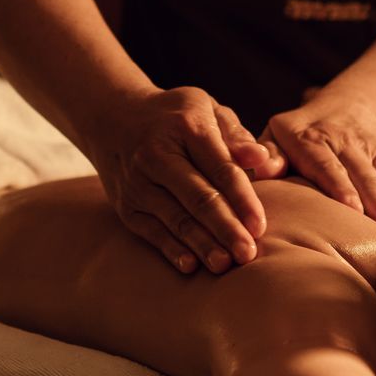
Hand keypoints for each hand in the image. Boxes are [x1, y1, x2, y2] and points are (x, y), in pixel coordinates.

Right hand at [88, 87, 279, 273]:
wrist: (111, 118)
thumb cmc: (175, 117)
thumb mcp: (207, 109)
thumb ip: (237, 136)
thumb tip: (264, 160)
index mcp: (186, 128)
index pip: (220, 168)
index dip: (242, 199)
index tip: (260, 226)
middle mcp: (157, 155)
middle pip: (198, 198)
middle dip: (225, 228)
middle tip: (247, 253)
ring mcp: (138, 182)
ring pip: (176, 219)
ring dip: (202, 244)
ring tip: (225, 265)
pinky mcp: (125, 205)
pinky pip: (151, 231)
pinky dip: (170, 249)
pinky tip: (190, 265)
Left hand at [260, 95, 375, 242]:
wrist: (352, 103)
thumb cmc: (301, 133)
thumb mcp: (277, 134)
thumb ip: (266, 153)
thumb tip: (262, 167)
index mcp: (312, 138)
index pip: (328, 164)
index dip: (341, 187)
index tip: (353, 209)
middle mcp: (347, 141)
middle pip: (366, 177)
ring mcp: (375, 149)